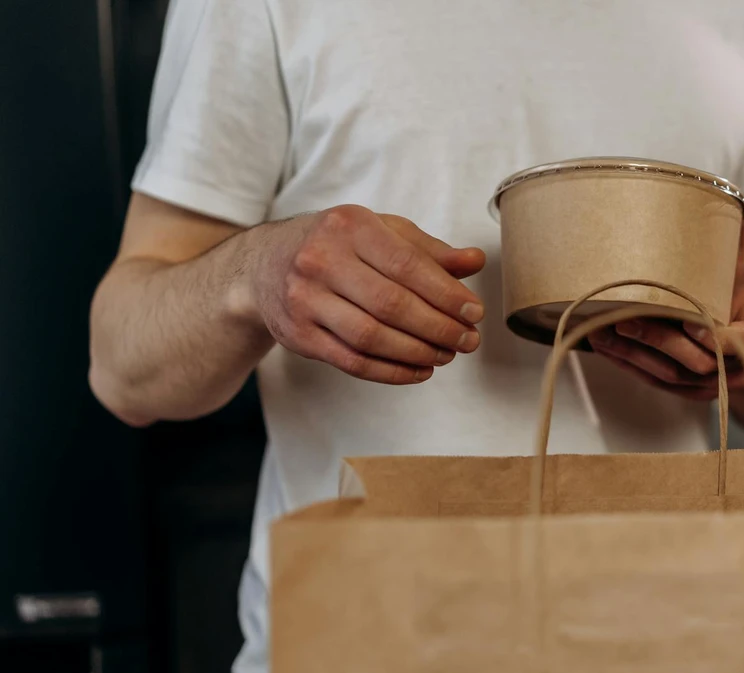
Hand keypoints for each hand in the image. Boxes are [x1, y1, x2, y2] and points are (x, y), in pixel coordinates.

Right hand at [249, 204, 485, 383]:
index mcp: (350, 227)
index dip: (446, 293)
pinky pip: (352, 361)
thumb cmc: (338, 245)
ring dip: (418, 352)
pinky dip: (392, 372)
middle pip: (392, 304)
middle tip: (468, 340)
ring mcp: (304, 299)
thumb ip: (429, 250)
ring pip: (372, 337)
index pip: (407, 265)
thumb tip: (475, 261)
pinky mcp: (297, 335)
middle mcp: (321, 259)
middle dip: (438, 328)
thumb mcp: (381, 233)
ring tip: (446, 355)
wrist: (265, 265)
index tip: (474, 313)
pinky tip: (419, 370)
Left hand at [588, 209, 743, 399]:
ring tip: (602, 331)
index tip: (693, 321)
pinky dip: (628, 365)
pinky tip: (603, 345)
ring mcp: (711, 377)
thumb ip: (743, 221)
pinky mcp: (684, 384)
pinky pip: (655, 381)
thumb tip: (726, 195)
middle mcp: (738, 360)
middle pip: (700, 363)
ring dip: (635, 356)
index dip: (722, 338)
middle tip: (625, 319)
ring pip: (672, 377)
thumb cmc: (741, 271)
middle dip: (661, 343)